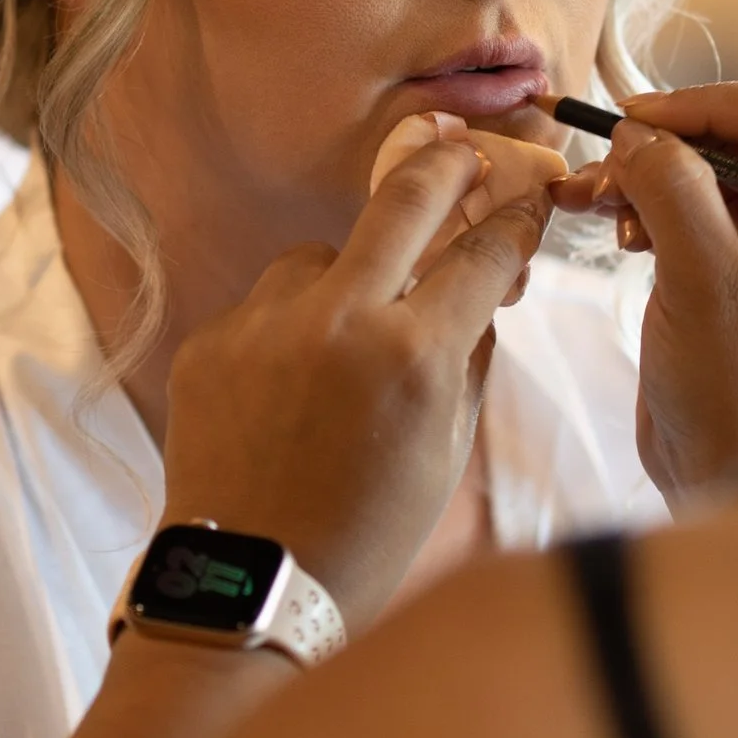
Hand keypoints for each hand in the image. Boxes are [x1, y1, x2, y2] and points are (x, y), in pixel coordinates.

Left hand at [160, 139, 549, 626]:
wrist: (253, 584)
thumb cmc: (368, 535)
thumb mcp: (446, 453)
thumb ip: (466, 360)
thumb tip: (481, 292)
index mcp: (415, 355)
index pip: (483, 253)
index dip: (515, 221)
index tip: (527, 203)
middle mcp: (340, 320)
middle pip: (403, 198)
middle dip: (443, 165)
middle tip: (459, 152)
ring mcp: (264, 324)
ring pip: (319, 255)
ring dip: (344, 277)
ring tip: (343, 342)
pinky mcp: (210, 342)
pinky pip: (263, 307)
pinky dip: (284, 332)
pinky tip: (286, 392)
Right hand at [555, 81, 737, 499]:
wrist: (729, 480)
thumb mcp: (705, 281)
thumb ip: (673, 192)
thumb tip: (633, 133)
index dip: (704, 105)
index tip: (636, 122)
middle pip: (727, 140)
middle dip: (659, 145)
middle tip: (602, 164)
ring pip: (692, 177)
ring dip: (637, 177)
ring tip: (587, 198)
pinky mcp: (714, 277)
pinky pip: (675, 216)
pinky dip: (635, 210)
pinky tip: (606, 226)